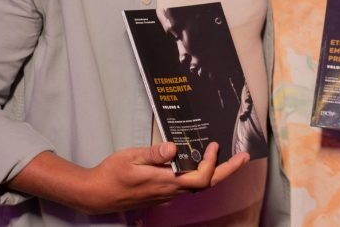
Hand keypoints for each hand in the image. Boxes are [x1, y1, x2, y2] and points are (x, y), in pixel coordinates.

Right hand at [83, 142, 249, 212]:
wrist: (95, 195)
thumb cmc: (111, 174)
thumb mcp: (131, 158)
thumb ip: (154, 153)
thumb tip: (174, 147)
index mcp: (165, 182)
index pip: (200, 178)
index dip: (211, 163)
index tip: (213, 144)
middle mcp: (170, 192)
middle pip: (206, 184)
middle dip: (227, 171)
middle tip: (243, 157)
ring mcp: (166, 195)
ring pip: (198, 186)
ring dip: (215, 173)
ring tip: (227, 157)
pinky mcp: (162, 194)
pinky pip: (187, 186)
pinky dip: (200, 174)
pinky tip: (200, 162)